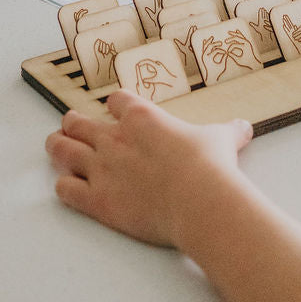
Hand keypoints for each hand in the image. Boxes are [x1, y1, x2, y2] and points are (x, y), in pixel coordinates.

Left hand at [46, 90, 252, 245]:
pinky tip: (66, 186)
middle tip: (73, 126)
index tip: (116, 110)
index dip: (115, 106)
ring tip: (56, 145)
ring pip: (62, 150)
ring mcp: (101, 169)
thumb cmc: (209, 166)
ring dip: (58, 147)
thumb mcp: (222, 139)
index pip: (115, 101)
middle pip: (78, 122)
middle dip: (73, 124)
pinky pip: (65, 189)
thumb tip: (244, 127)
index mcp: (141, 117)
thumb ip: (228, 132)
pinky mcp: (96, 200)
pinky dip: (63, 186)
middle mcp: (114, 138)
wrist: (199, 201)